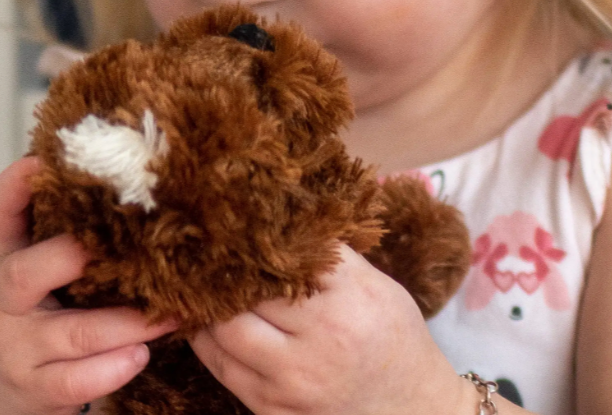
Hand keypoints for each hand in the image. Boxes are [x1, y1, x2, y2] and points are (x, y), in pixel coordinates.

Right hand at [0, 157, 176, 414]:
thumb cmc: (37, 304)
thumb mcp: (36, 260)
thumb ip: (67, 225)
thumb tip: (132, 168)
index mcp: (8, 255)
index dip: (13, 187)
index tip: (40, 160)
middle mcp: (5, 300)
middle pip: (23, 275)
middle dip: (71, 258)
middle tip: (124, 245)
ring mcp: (17, 348)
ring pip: (70, 334)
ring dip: (124, 323)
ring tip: (169, 312)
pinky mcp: (35, 389)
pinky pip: (73, 383)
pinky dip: (110, 369)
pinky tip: (141, 355)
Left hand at [191, 245, 474, 414]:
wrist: (412, 409)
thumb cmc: (393, 336)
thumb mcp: (375, 284)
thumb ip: (330, 255)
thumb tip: (282, 216)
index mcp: (346, 299)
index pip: (280, 257)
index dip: (250, 239)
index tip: (230, 222)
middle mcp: (318, 342)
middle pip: (243, 296)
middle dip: (220, 272)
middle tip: (204, 249)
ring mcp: (292, 383)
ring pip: (222, 334)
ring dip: (206, 307)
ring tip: (199, 283)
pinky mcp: (273, 411)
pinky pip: (223, 370)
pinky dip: (209, 342)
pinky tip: (207, 322)